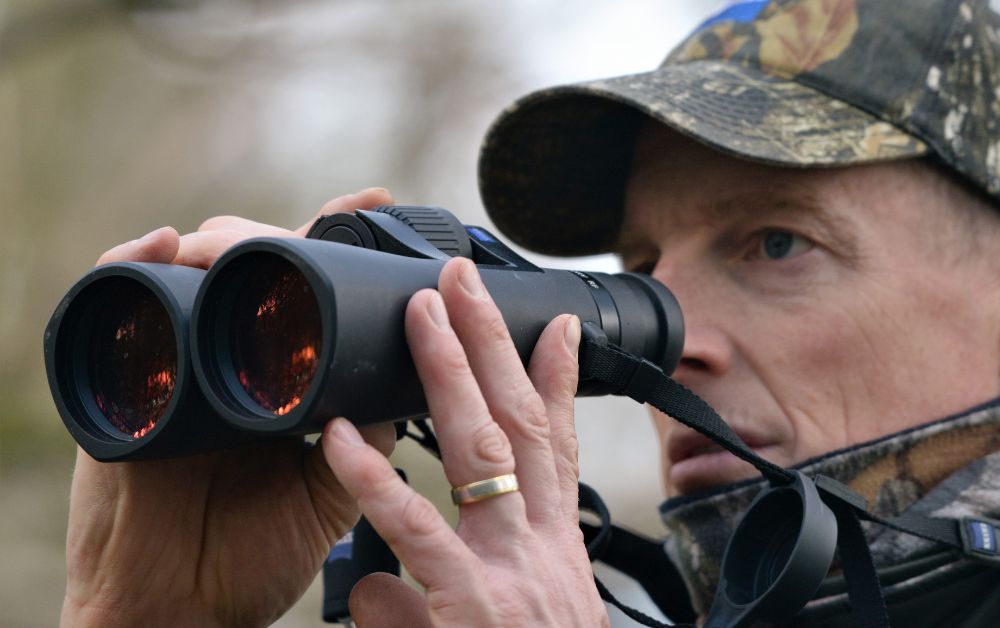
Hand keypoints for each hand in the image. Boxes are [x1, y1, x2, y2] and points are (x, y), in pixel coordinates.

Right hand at [61, 188, 399, 627]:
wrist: (179, 609)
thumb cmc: (250, 555)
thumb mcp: (329, 489)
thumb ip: (366, 435)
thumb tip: (418, 370)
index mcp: (278, 378)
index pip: (310, 289)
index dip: (339, 238)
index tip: (380, 201)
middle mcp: (227, 359)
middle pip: (250, 267)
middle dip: (284, 235)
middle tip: (325, 223)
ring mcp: (172, 364)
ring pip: (189, 272)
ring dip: (220, 242)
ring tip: (252, 239)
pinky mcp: (118, 384)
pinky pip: (110, 307)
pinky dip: (131, 265)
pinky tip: (169, 246)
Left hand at [321, 258, 607, 626]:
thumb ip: (429, 602)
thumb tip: (370, 584)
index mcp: (554, 554)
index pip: (558, 449)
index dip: (558, 380)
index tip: (555, 322)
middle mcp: (539, 550)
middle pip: (520, 425)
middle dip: (494, 344)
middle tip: (466, 278)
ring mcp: (508, 573)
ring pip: (480, 451)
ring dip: (450, 371)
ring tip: (421, 309)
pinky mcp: (468, 606)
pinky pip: (414, 530)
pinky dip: (376, 476)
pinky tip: (342, 433)